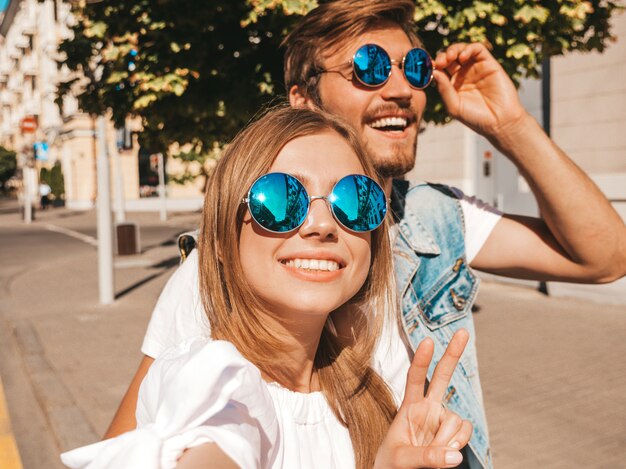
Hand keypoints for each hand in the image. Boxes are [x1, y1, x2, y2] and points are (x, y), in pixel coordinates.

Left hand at [374, 330, 472, 468]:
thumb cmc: (391, 465)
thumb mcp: (401, 459)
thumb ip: (425, 457)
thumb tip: (455, 455)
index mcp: (408, 407)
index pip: (415, 379)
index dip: (421, 360)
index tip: (427, 341)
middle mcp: (427, 408)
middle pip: (442, 376)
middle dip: (453, 354)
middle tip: (463, 330)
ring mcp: (442, 420)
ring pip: (455, 420)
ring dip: (445, 439)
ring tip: (431, 454)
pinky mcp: (454, 434)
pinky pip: (464, 432)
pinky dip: (457, 444)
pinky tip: (446, 452)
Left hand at [434, 43, 527, 139]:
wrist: (499, 122)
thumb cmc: (475, 118)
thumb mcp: (454, 106)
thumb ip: (444, 89)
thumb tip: (434, 71)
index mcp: (452, 85)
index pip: (440, 70)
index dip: (433, 66)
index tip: (428, 68)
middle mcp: (463, 75)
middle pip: (449, 58)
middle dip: (442, 56)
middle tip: (439, 62)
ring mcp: (476, 68)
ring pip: (462, 50)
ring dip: (453, 50)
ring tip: (449, 57)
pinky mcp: (489, 64)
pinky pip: (477, 49)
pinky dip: (468, 49)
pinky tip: (462, 58)